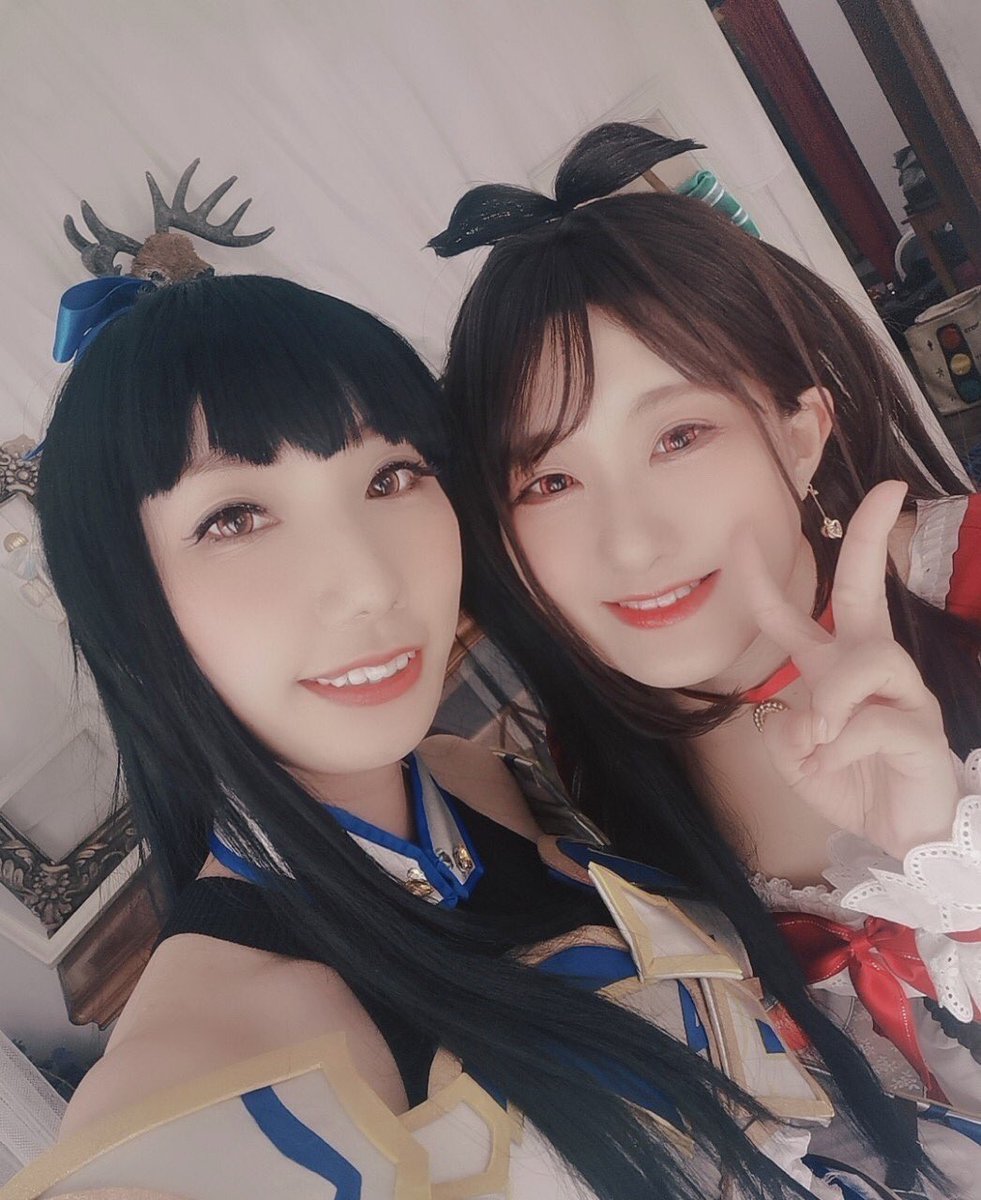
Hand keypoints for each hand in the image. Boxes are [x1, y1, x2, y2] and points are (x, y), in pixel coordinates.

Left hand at [735, 480, 959, 860]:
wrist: (903, 837)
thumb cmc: (852, 784)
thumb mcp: (797, 758)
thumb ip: (783, 729)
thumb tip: (802, 713)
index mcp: (831, 667)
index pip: (793, 613)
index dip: (760, 577)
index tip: (741, 533)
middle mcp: (869, 667)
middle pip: (864, 590)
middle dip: (870, 538)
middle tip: (887, 491)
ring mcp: (902, 694)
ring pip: (869, 661)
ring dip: (832, 699)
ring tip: (817, 736)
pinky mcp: (922, 730)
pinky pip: (873, 722)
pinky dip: (840, 747)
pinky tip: (832, 765)